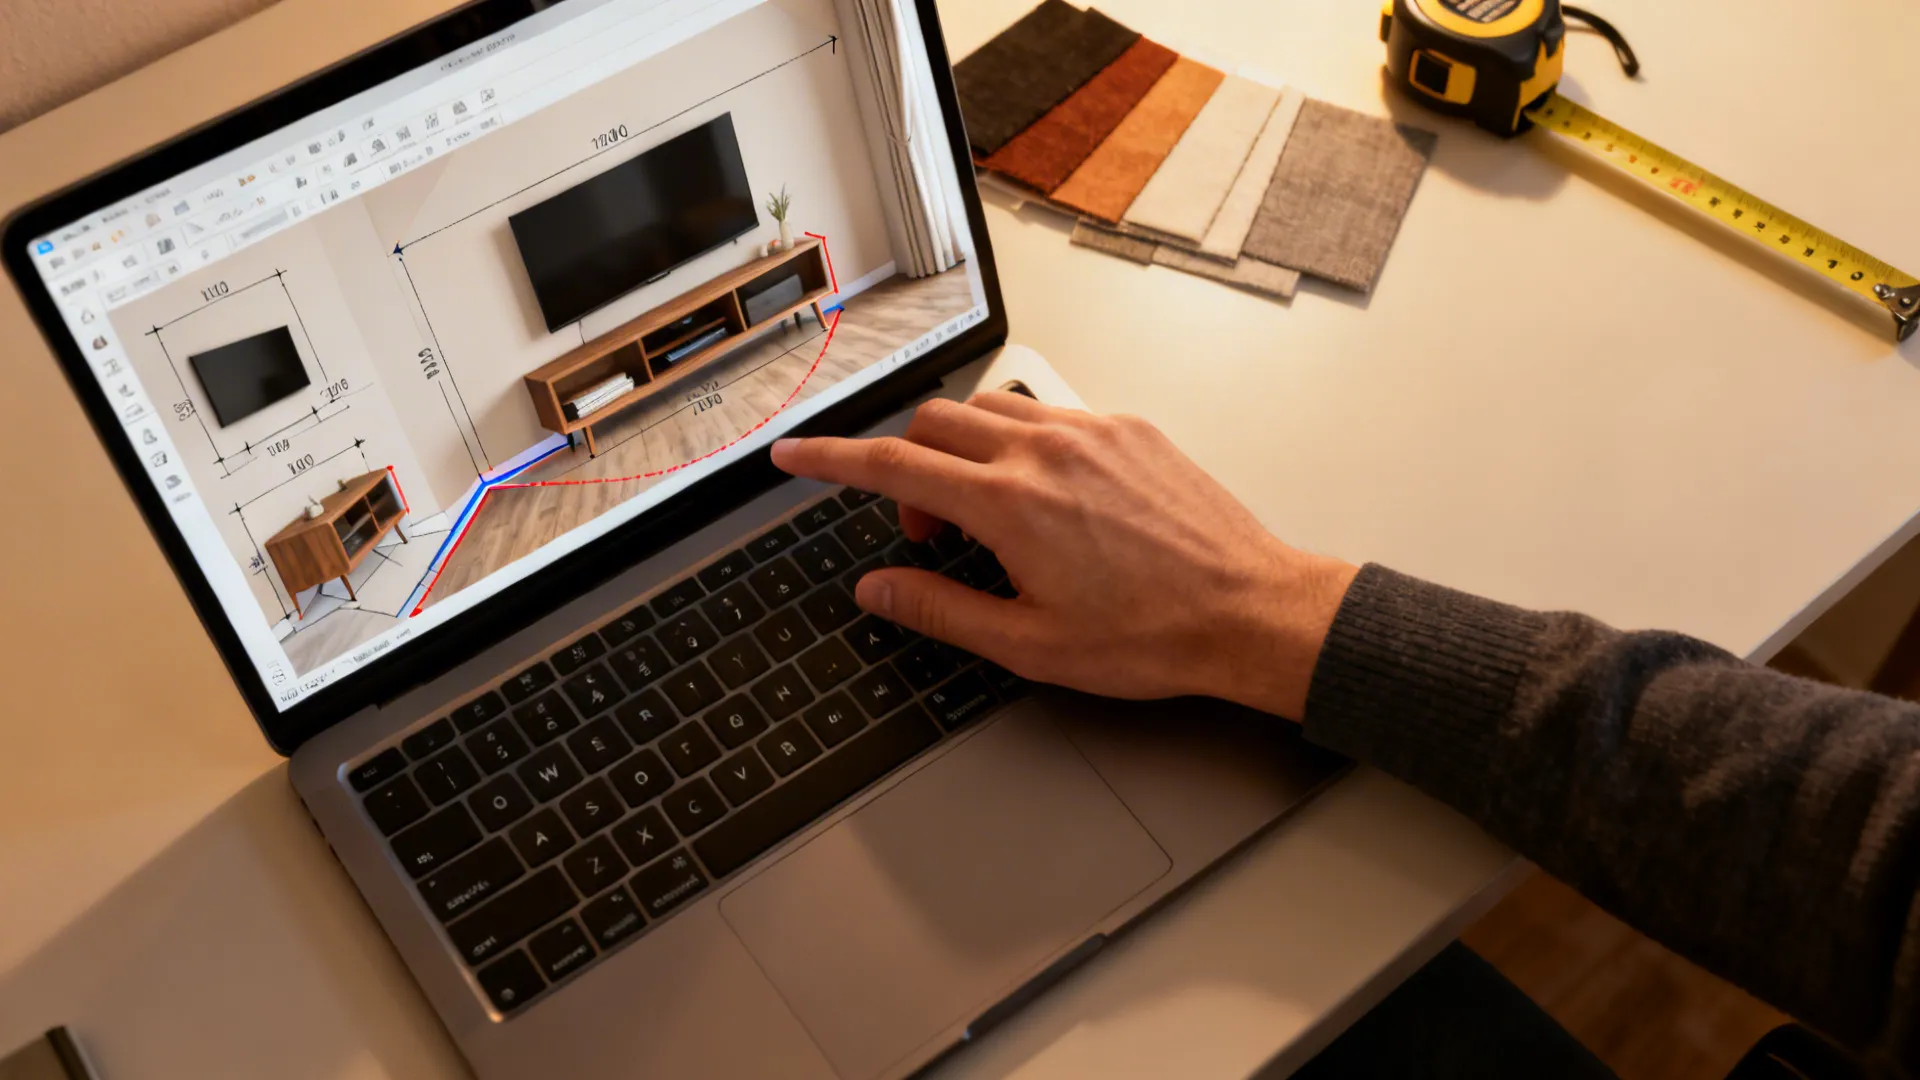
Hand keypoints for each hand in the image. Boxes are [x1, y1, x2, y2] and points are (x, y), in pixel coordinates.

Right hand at [770, 392, 1357, 719]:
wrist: (1250, 612)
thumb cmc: (1152, 636)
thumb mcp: (1028, 644)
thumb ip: (939, 608)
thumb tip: (877, 588)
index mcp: (1010, 503)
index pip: (890, 465)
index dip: (830, 460)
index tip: (793, 457)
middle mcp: (1045, 450)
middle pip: (933, 424)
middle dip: (906, 468)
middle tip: (928, 533)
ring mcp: (1091, 430)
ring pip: (989, 408)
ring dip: (962, 450)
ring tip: (986, 516)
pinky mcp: (1129, 428)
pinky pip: (1048, 413)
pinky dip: (1020, 443)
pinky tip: (1045, 498)